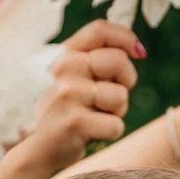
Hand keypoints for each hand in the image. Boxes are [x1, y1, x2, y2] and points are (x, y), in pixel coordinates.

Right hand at [8, 20, 141, 178]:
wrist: (40, 149)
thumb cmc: (70, 111)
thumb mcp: (77, 79)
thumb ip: (98, 59)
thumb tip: (138, 48)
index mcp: (66, 54)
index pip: (100, 29)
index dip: (126, 38)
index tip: (139, 53)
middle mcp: (64, 69)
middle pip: (118, 60)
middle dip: (127, 80)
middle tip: (111, 98)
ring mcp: (67, 94)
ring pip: (120, 96)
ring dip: (117, 111)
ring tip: (96, 117)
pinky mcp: (75, 121)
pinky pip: (116, 124)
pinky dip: (111, 132)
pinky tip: (91, 133)